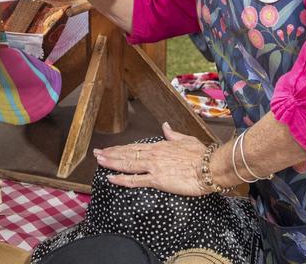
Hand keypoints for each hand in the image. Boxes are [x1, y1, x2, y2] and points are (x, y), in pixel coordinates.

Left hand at [92, 122, 210, 195]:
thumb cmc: (201, 154)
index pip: (135, 147)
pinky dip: (121, 179)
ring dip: (111, 162)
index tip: (109, 149)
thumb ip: (173, 134)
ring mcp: (154, 166)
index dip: (120, 148)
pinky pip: (135, 180)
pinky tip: (110, 178)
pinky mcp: (157, 179)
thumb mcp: (186, 139)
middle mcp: (154, 154)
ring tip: (99, 161)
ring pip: (127, 164)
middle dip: (110, 154)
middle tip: (96, 153)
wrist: (209, 166)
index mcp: (160, 145)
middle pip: (127, 154)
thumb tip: (165, 126)